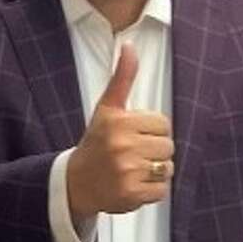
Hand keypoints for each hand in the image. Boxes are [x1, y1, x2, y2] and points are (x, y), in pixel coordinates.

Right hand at [66, 43, 174, 217]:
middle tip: (134, 154)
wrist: (74, 182)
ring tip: (135, 169)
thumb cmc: (96, 142)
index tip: (135, 135)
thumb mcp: (107, 108)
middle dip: (155, 151)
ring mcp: (127, 172)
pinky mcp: (131, 195)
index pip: (163, 124)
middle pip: (168, 146)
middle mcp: (122, 146)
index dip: (153, 130)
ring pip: (167, 169)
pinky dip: (152, 190)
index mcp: (120, 123)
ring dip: (156, 171)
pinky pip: (162, 191)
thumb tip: (129, 46)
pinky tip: (134, 184)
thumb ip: (122, 78)